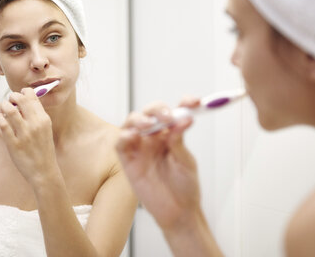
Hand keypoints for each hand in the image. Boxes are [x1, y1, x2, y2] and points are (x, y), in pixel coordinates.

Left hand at [0, 88, 56, 183]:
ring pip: (10, 110)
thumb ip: (37, 114)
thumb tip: (26, 99)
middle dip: (12, 97)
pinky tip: (0, 118)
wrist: (44, 170)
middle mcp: (35, 124)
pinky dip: (0, 118)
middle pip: (20, 100)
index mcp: (44, 119)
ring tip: (4, 108)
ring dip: (4, 106)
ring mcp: (24, 134)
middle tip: (9, 100)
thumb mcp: (46, 128)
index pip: (32, 96)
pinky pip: (3, 125)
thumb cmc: (43, 148)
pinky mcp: (14, 143)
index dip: (23, 92)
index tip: (19, 95)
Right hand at [116, 96, 201, 230]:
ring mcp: (140, 147)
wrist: (178, 212)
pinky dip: (124, 136)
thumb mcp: (186, 162)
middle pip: (150, 112)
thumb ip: (179, 141)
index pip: (174, 112)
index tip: (193, 102)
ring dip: (139, 119)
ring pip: (132, 122)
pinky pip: (120, 143)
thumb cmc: (184, 187)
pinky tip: (134, 136)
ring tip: (149, 124)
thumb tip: (182, 120)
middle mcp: (154, 137)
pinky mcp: (129, 161)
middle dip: (158, 109)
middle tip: (167, 116)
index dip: (183, 103)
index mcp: (171, 134)